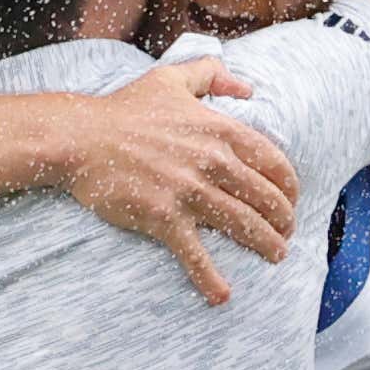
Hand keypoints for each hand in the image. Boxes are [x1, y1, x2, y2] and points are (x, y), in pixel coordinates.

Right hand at [63, 60, 298, 302]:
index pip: (274, 163)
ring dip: (266, 245)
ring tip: (275, 256)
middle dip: (283, 220)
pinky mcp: (164, 218)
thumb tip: (246, 86)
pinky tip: (222, 295)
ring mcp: (189, 191)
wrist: (79, 139)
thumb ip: (211, 74)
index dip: (289, 188)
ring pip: (243, 225)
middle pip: (265, 198)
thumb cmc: (123, 110)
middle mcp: (212, 160)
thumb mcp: (170, 79)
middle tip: (285, 234)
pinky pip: (196, 254)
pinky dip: (211, 278)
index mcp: (220, 130)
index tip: (290, 201)